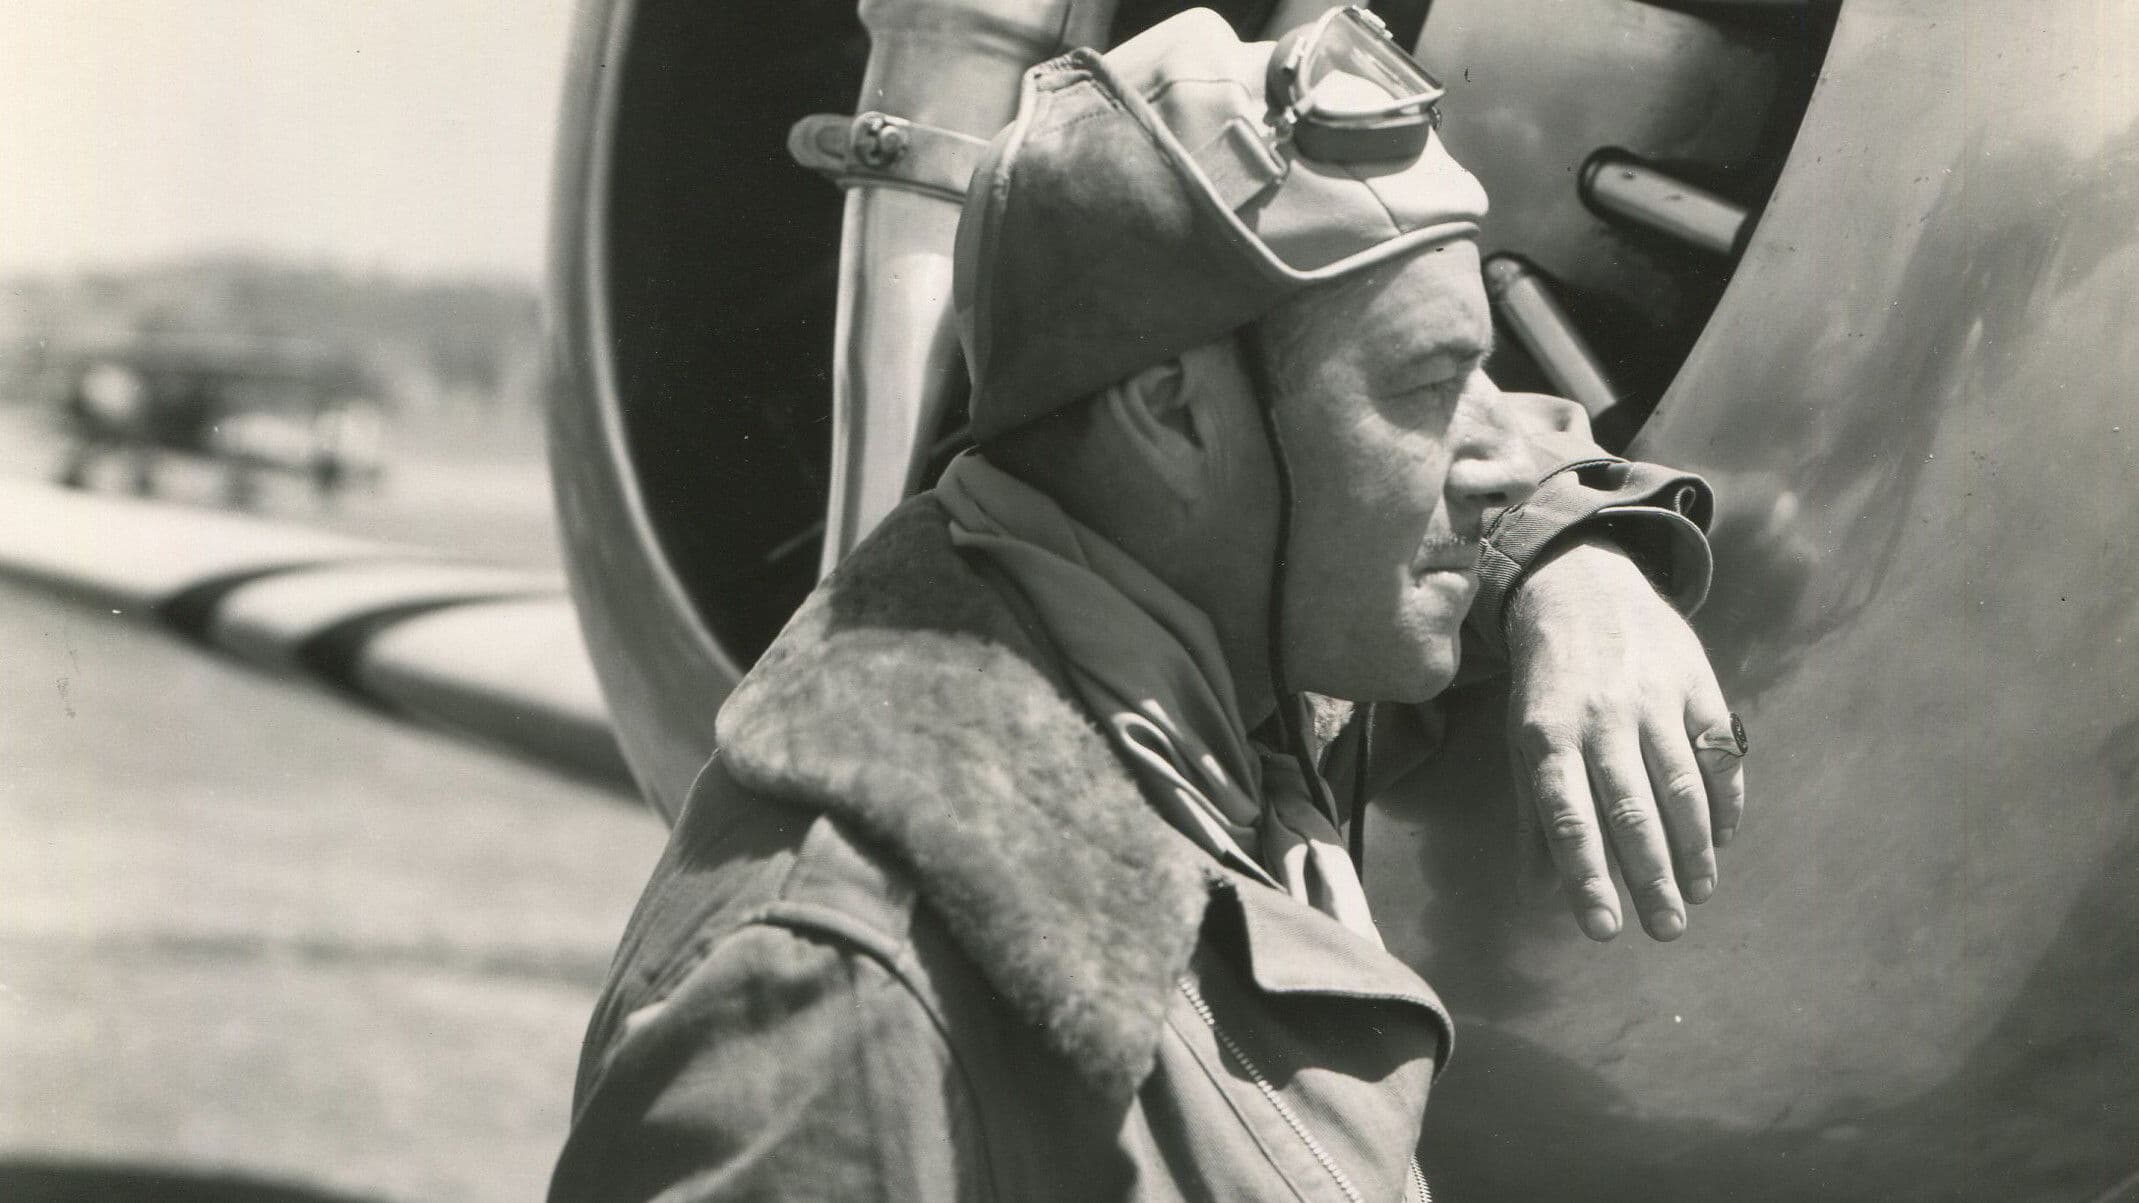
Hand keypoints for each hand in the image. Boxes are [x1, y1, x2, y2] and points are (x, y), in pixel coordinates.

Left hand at [1503, 535, 1744, 941]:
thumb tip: (1539, 893)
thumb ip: (1535, 815)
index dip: (1586, 877)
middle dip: (1651, 876)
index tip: (1605, 930)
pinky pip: (1718, 750)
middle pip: (1630, 810)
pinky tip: (1724, 839)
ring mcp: (1652, 698)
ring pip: (1680, 785)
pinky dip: (1725, 798)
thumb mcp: (1524, 740)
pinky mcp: (1696, 682)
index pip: (1568, 819)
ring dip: (1695, 847)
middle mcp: (1601, 718)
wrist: (1583, 587)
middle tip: (1668, 930)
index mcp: (1548, 736)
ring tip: (1700, 893)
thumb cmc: (1548, 684)